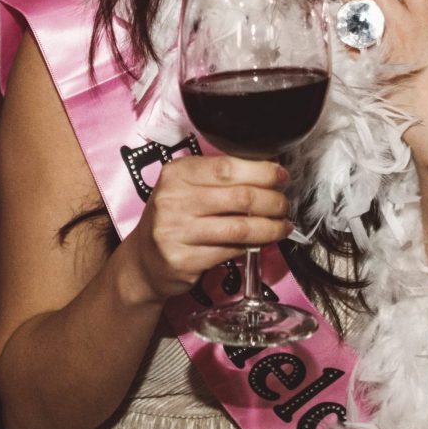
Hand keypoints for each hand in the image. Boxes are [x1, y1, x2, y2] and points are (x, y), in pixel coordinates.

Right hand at [117, 155, 288, 303]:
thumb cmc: (173, 219)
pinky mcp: (183, 260)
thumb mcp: (185, 188)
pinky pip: (230, 251)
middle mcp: (173, 200)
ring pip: (240, 228)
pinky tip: (263, 242)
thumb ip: (218, 178)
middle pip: (240, 197)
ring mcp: (175, 231)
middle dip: (272, 200)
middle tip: (284, 204)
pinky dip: (253, 246)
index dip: (262, 171)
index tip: (281, 176)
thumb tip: (268, 168)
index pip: (227, 167)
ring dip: (269, 227)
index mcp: (176, 173)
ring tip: (283, 225)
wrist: (143, 261)